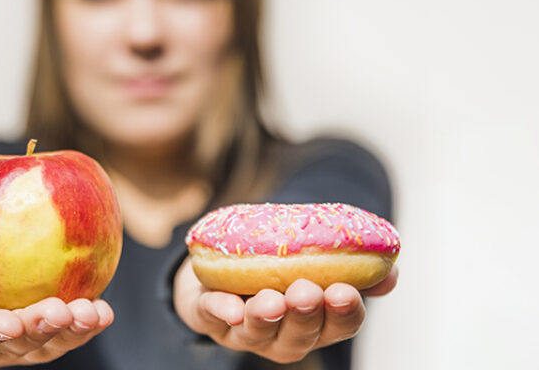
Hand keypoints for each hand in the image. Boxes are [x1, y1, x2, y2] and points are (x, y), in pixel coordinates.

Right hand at [0, 230, 113, 369]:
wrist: (1, 226)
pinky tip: (103, 312)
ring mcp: (21, 342)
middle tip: (58, 311)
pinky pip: (72, 333)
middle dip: (36, 331)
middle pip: (10, 344)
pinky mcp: (51, 333)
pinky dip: (89, 324)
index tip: (9, 322)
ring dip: (69, 332)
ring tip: (89, 311)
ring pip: (45, 346)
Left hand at [173, 257, 397, 362]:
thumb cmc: (278, 265)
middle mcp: (282, 335)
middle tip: (307, 293)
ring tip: (272, 300)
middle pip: (298, 334)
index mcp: (315, 324)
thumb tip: (391, 270)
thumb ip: (352, 267)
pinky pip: (211, 316)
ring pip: (257, 332)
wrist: (221, 264)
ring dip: (265, 317)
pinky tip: (229, 308)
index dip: (343, 314)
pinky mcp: (208, 315)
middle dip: (305, 316)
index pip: (338, 325)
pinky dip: (220, 311)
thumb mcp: (318, 263)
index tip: (346, 293)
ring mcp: (244, 331)